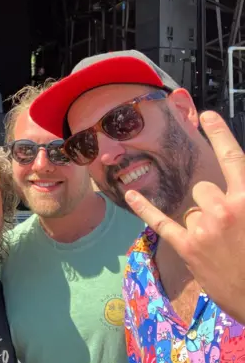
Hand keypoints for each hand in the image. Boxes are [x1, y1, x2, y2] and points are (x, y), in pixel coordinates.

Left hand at [125, 111, 244, 323]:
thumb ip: (242, 200)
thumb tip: (231, 188)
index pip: (232, 158)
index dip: (219, 134)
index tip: (205, 115)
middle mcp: (225, 208)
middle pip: (204, 188)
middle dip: (212, 203)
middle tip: (228, 229)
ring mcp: (204, 228)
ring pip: (191, 208)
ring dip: (201, 222)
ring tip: (219, 245)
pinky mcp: (187, 247)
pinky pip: (160, 221)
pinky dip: (144, 207)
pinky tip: (130, 194)